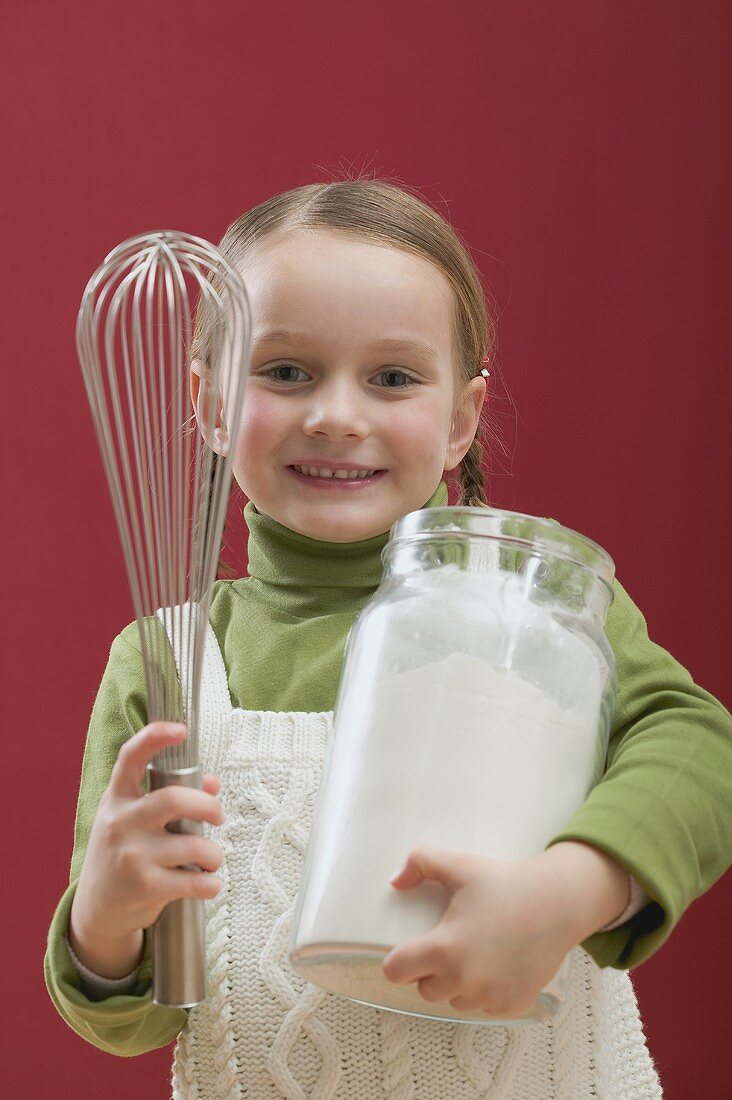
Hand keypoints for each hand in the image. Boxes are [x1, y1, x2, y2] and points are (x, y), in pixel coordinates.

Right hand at [71, 722, 224, 950]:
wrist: (97, 908)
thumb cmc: (124, 852)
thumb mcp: (136, 819)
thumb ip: (171, 797)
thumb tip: (213, 783)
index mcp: (118, 798)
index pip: (131, 757)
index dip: (155, 737)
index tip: (181, 730)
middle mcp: (121, 822)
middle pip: (174, 799)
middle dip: (209, 806)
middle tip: (218, 816)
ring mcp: (131, 855)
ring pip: (194, 845)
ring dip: (214, 854)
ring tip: (212, 860)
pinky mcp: (144, 886)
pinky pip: (195, 881)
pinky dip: (211, 884)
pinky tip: (209, 884)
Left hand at [381, 844, 609, 1017]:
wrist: (557, 903)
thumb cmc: (506, 883)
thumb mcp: (460, 865)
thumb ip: (420, 862)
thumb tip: (395, 880)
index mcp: (444, 948)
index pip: (396, 971)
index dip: (398, 960)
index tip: (409, 950)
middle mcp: (465, 980)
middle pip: (426, 989)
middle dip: (432, 971)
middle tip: (450, 944)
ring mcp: (490, 997)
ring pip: (456, 1000)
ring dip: (459, 984)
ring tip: (475, 953)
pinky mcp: (512, 1006)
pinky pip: (485, 1007)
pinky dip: (487, 992)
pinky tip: (497, 965)